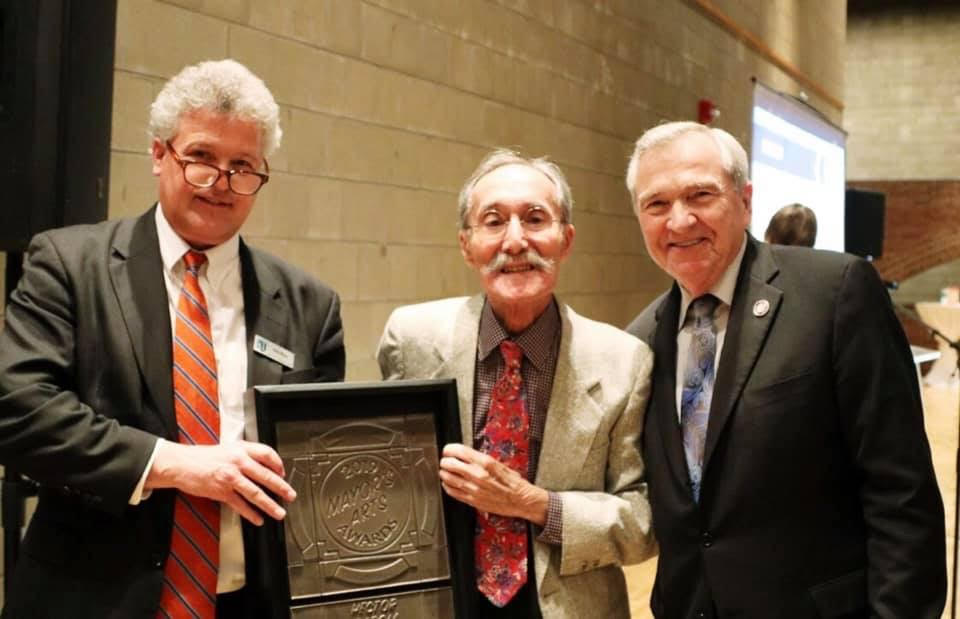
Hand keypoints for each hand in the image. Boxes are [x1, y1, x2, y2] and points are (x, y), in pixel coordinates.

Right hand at [145, 440, 294, 525]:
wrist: (180, 464)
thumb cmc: (203, 457)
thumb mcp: (228, 449)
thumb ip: (246, 455)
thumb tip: (264, 467)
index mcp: (241, 448)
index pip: (267, 454)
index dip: (278, 464)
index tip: (283, 473)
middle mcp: (238, 461)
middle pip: (266, 475)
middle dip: (281, 487)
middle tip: (290, 495)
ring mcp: (230, 477)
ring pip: (255, 493)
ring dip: (270, 504)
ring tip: (279, 512)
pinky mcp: (221, 491)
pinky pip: (240, 505)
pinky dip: (251, 513)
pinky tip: (258, 519)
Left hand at [438, 443, 547, 524]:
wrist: (521, 500)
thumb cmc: (513, 482)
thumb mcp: (498, 464)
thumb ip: (480, 460)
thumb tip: (465, 456)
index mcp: (486, 463)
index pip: (460, 451)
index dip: (449, 449)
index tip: (447, 450)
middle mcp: (478, 475)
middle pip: (450, 464)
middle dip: (445, 461)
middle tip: (445, 461)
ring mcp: (474, 489)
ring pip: (448, 478)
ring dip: (444, 473)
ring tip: (444, 471)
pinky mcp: (472, 501)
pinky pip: (453, 492)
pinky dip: (447, 486)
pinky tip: (448, 484)